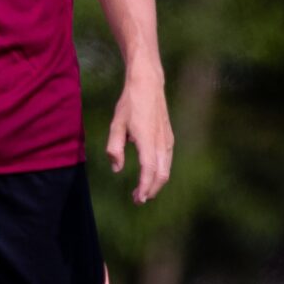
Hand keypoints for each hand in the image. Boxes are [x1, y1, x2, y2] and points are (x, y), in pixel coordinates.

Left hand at [107, 68, 172, 202]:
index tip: (139, 199)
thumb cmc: (130, 103)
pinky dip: (159, 172)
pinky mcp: (168, 137)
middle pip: (162, 174)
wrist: (148, 84)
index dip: (145, 187)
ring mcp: (167, 140)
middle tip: (138, 199)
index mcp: (147, 139)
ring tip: (142, 191)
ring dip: (155, 183)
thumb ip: (115, 148)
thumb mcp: (116, 125)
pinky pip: (166, 160)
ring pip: (166, 169)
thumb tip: (117, 169)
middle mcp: (161, 142)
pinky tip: (149, 174)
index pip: (149, 170)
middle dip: (151, 190)